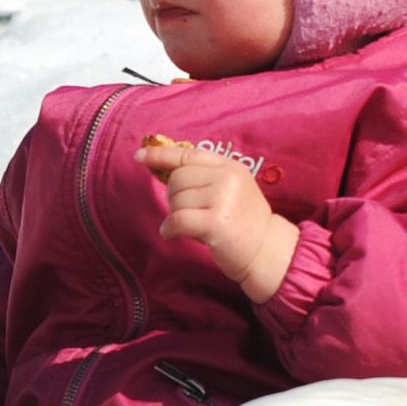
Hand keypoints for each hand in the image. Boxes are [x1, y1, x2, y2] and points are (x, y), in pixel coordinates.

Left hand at [139, 137, 301, 304]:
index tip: (140, 156)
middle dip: (174, 197)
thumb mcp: (231, 190)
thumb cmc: (244, 223)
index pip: (188, 154)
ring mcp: (223, 199)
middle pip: (177, 178)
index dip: (160, 154)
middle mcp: (227, 178)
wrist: (267, 251)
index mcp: (230, 166)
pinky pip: (177, 220)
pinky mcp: (216, 222)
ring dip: (176, 215)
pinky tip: (173, 234)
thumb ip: (205, 178)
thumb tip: (165, 171)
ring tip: (194, 226)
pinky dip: (169, 229)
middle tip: (190, 213)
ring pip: (176, 200)